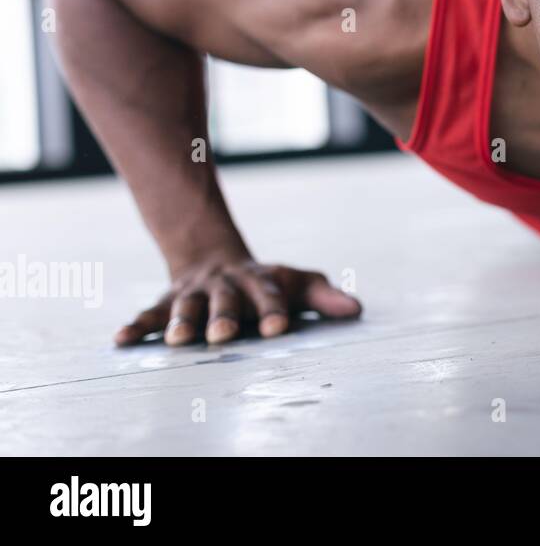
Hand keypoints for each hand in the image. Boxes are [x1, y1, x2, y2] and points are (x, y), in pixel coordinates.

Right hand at [115, 257, 362, 346]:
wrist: (214, 258)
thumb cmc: (266, 282)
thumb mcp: (297, 284)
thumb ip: (325, 297)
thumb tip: (356, 309)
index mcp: (259, 281)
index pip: (270, 294)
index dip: (273, 311)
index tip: (277, 329)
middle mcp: (225, 285)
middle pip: (225, 299)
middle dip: (223, 317)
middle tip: (222, 336)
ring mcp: (194, 293)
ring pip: (185, 306)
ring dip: (180, 322)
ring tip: (177, 341)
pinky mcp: (167, 302)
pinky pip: (149, 314)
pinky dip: (136, 326)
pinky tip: (121, 340)